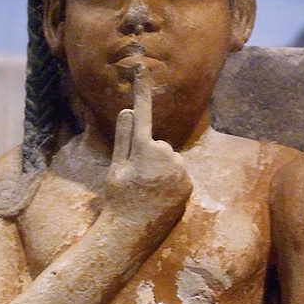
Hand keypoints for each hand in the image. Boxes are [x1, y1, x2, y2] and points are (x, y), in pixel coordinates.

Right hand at [105, 64, 192, 234]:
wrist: (131, 234)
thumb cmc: (117, 201)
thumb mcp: (115, 168)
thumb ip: (124, 138)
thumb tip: (128, 111)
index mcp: (143, 149)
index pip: (141, 114)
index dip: (141, 91)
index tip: (141, 68)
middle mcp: (166, 156)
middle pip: (157, 144)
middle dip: (147, 155)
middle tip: (134, 180)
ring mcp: (180, 172)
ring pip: (168, 159)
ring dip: (159, 169)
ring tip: (146, 191)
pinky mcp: (188, 185)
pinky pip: (177, 173)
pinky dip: (169, 181)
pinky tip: (158, 197)